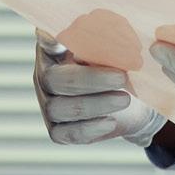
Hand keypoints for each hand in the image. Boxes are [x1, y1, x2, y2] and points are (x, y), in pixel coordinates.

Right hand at [34, 31, 167, 147]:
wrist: (130, 102)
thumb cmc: (117, 66)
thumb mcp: (113, 50)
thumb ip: (103, 43)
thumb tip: (99, 41)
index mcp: (53, 52)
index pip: (45, 44)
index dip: (49, 43)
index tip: (61, 41)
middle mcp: (44, 78)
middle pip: (55, 80)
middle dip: (90, 79)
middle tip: (121, 77)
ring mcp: (48, 106)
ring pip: (61, 108)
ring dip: (96, 104)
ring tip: (124, 99)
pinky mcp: (58, 131)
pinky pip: (69, 133)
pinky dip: (91, 128)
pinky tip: (111, 122)